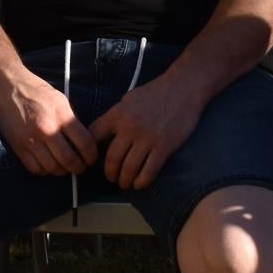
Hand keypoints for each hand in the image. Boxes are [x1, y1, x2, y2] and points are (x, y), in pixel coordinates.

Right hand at [0, 74, 99, 178]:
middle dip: (79, 168)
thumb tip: (83, 143)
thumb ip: (72, 122)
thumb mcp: (61, 101)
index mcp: (61, 116)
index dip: (92, 156)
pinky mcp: (18, 147)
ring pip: (52, 167)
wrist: (8, 88)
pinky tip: (49, 165)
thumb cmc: (37, 92)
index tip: (92, 159)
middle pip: (69, 160)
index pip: (84, 144)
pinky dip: (45, 171)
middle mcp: (46, 130)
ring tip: (66, 167)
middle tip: (81, 167)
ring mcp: (31, 140)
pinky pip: (35, 168)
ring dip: (62, 171)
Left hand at [90, 72, 203, 192]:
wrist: (183, 89)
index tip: (92, 160)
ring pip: (129, 168)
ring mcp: (147, 138)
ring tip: (125, 183)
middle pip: (111, 158)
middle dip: (109, 173)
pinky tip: (139, 184)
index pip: (94, 137)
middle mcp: (129, 128)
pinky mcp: (164, 147)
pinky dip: (142, 181)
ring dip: (124, 180)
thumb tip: (105, 132)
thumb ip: (116, 116)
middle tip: (111, 178)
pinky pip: (149, 171)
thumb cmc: (155, 92)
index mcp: (117, 114)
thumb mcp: (128, 99)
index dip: (90, 151)